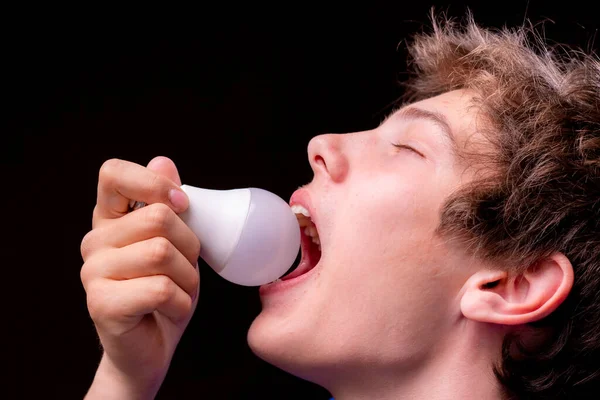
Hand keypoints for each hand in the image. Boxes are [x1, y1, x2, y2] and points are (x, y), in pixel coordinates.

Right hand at [80, 156, 200, 397]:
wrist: (153, 346)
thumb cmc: (166, 289)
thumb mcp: (177, 242)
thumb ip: (168, 203)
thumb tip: (163, 161)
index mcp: (109, 219)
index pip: (114, 173)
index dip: (154, 182)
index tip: (182, 204)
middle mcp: (94, 241)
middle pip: (158, 217)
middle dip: (190, 247)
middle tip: (183, 270)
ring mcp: (92, 272)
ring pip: (162, 253)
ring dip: (188, 278)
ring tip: (177, 292)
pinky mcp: (101, 304)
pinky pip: (161, 288)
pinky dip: (180, 303)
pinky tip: (169, 310)